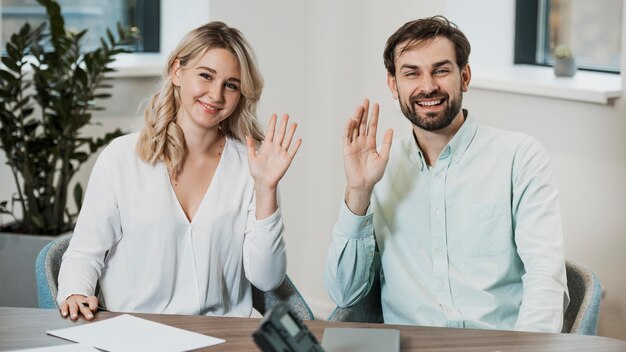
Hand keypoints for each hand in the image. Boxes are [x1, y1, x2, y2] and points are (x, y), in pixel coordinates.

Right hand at [59, 294, 98, 320]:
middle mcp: (81, 300)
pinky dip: (64, 310)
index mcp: (89, 300)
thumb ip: (95, 310)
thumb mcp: (90, 305)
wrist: (74, 297)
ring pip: (73, 306)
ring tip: (75, 317)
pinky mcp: (65, 304)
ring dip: (74, 312)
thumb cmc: (84, 304)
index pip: (93, 300)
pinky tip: (65, 314)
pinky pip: (64, 306)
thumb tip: (103, 318)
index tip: (94, 309)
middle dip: (86, 312)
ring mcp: (72, 302)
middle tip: (89, 317)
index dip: (94, 304)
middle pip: (84, 305)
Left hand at [246, 114, 301, 190]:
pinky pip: (292, 151)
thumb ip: (250, 147)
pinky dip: (296, 145)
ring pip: (287, 140)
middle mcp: (275, 148)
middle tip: (286, 115)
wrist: (263, 182)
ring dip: (291, 132)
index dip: (272, 124)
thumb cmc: (256, 172)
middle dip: (283, 124)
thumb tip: (248, 135)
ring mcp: (281, 153)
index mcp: (266, 146)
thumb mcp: (251, 158)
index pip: (270, 132)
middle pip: (280, 133)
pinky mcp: (287, 160)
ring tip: (294, 123)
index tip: (274, 115)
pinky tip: (299, 139)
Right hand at [344, 99, 392, 214]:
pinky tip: (352, 120)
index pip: (372, 126)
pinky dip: (348, 128)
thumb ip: (387, 143)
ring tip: (360, 106)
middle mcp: (361, 142)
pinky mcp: (347, 149)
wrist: (364, 184)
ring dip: (357, 117)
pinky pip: (347, 137)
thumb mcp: (384, 156)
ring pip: (355, 127)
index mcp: (370, 143)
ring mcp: (354, 145)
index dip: (374, 116)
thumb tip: (390, 129)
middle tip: (366, 100)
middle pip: (363, 124)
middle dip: (364, 112)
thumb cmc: (374, 173)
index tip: (376, 105)